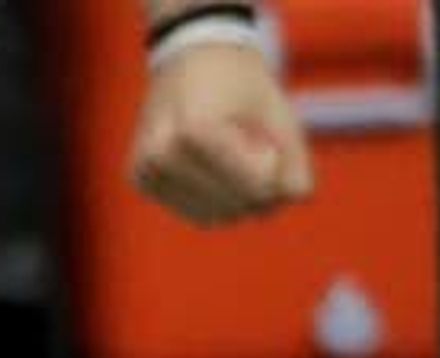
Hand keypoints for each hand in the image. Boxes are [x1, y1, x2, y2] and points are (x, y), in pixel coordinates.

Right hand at [132, 41, 315, 226]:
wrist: (188, 58)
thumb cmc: (238, 81)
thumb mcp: (276, 108)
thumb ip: (294, 155)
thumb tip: (298, 198)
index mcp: (194, 129)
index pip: (255, 186)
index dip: (277, 173)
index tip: (276, 148)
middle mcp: (161, 154)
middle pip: (235, 206)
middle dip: (261, 193)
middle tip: (266, 159)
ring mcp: (147, 170)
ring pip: (214, 218)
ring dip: (240, 202)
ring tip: (242, 164)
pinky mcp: (141, 182)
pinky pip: (196, 214)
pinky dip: (217, 203)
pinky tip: (218, 173)